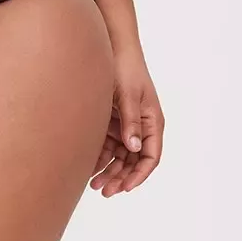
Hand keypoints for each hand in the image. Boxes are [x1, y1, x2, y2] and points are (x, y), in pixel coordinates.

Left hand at [90, 45, 162, 195]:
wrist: (111, 49)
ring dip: (109, 172)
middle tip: (104, 191)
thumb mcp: (127, 96)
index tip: (124, 187)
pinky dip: (101, 159)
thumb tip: (134, 147)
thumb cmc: (125, 68)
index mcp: (152, 122)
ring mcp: (127, 126)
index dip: (138, 175)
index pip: (151, 156)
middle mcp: (142, 127)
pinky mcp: (113, 123)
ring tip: (94, 186)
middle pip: (134, 161)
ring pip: (121, 157)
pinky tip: (88, 169)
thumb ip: (130, 122)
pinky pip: (108, 147)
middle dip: (121, 178)